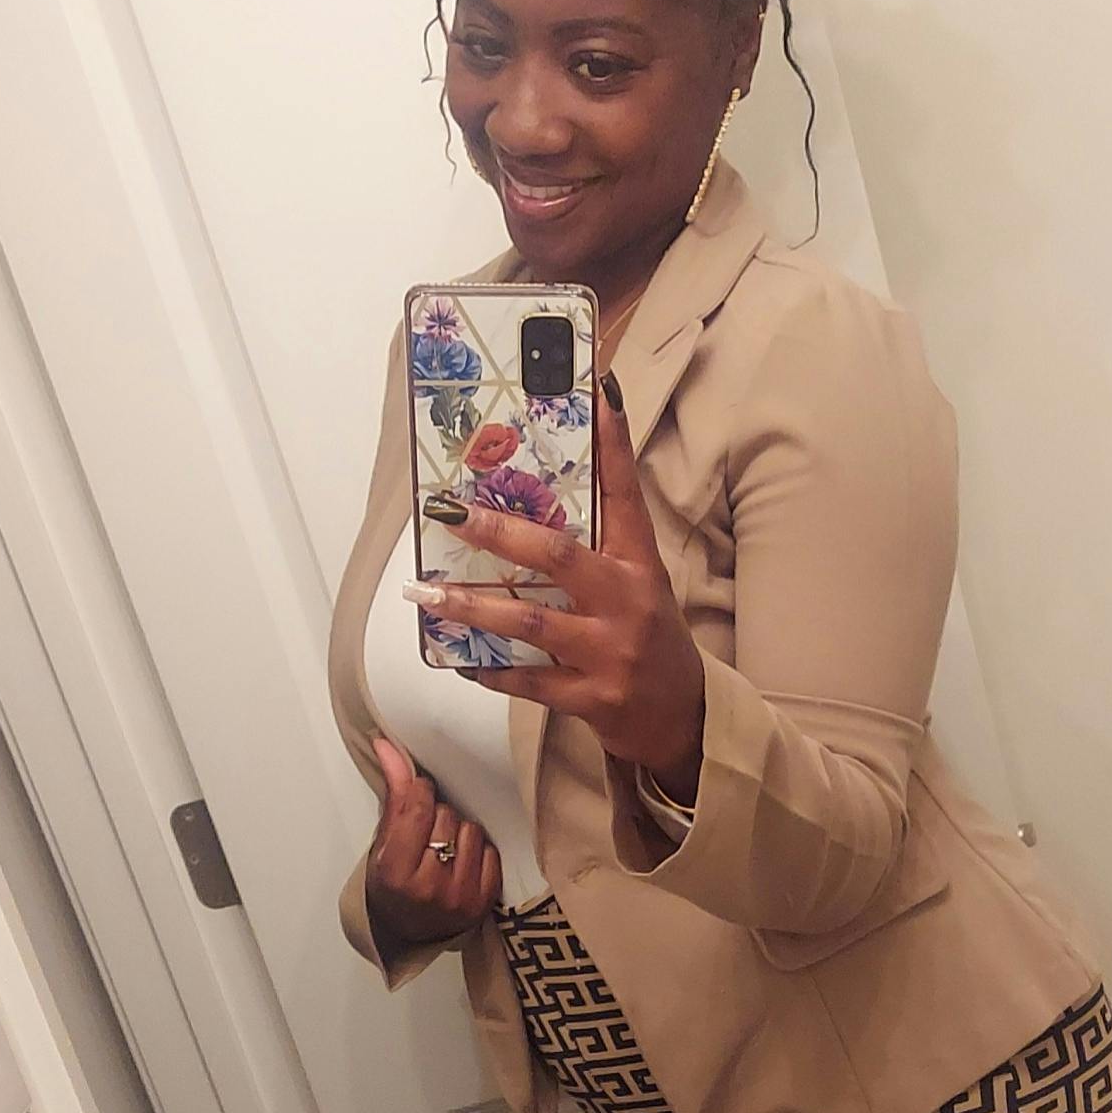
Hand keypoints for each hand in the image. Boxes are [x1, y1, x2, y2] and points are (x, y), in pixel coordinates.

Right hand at [363, 737, 501, 951]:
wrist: (406, 933)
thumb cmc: (390, 887)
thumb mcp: (381, 845)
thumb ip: (392, 795)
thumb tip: (388, 746)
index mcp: (395, 873)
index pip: (417, 809)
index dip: (420, 791)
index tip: (419, 792)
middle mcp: (428, 887)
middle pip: (447, 817)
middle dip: (437, 816)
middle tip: (426, 834)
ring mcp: (459, 897)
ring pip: (471, 831)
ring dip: (459, 833)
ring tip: (444, 849)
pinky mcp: (483, 902)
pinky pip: (491, 852)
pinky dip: (478, 852)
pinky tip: (462, 863)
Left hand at [408, 378, 705, 804]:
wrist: (683, 720)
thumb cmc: (652, 643)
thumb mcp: (639, 588)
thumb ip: (596, 552)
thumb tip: (526, 513)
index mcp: (640, 566)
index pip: (626, 495)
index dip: (613, 444)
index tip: (598, 391)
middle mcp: (628, 603)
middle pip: (558, 557)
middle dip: (499, 533)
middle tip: (451, 513)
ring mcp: (611, 652)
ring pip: (531, 624)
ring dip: (473, 608)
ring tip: (428, 595)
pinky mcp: (594, 698)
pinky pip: (530, 682)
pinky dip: (492, 671)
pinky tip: (462, 660)